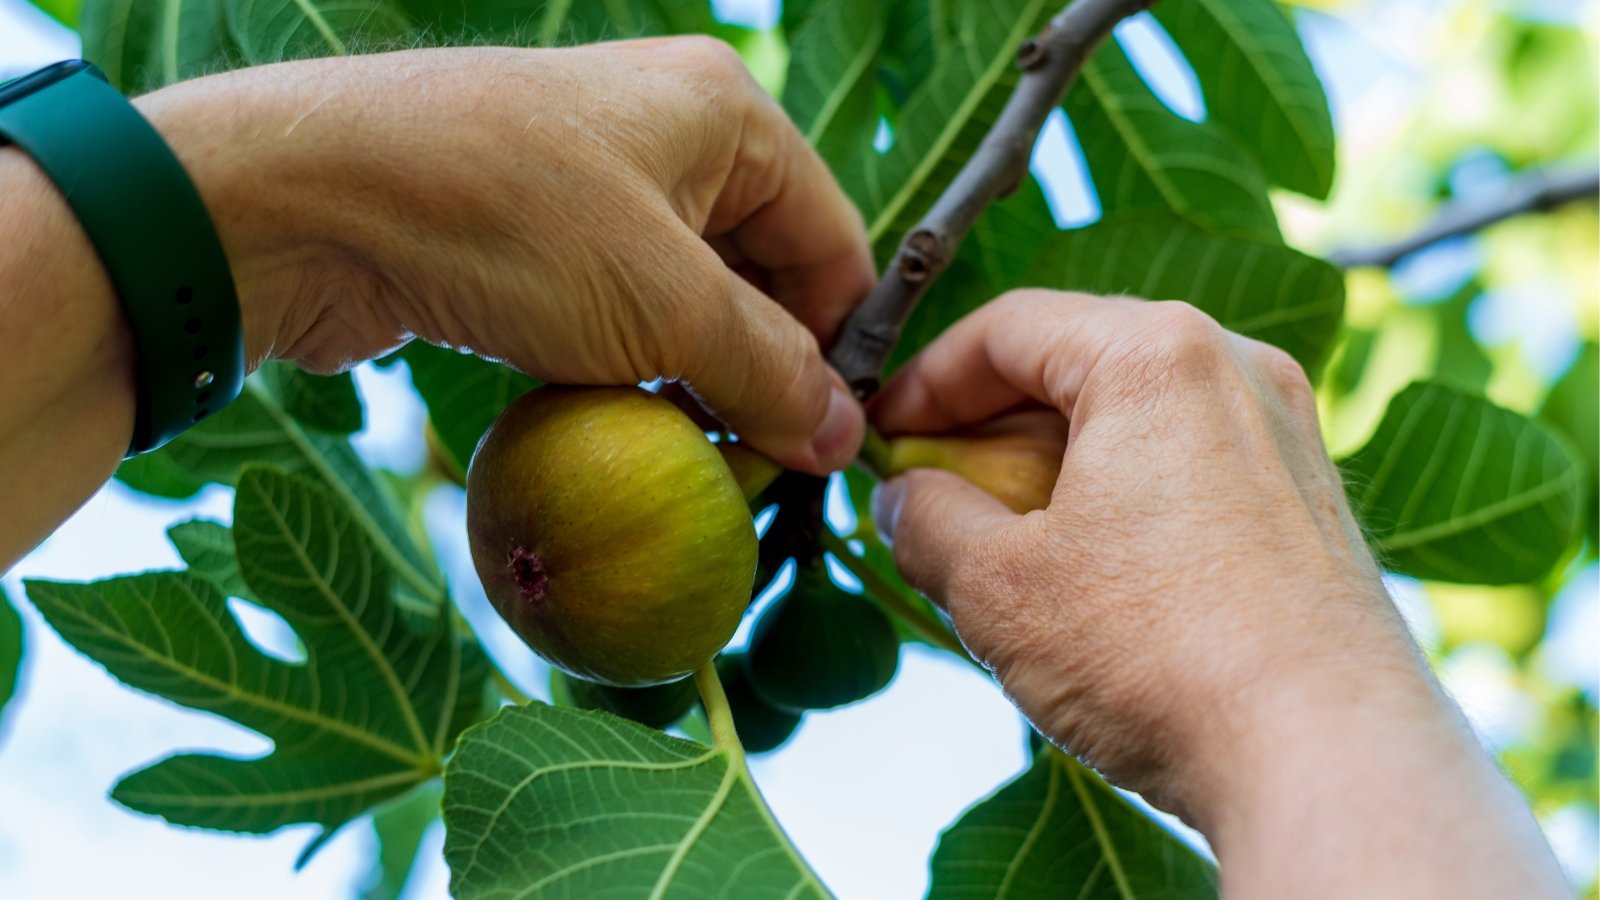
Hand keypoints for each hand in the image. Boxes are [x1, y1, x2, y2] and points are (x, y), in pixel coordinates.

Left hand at [135, 40, 872, 472]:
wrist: (307, 201)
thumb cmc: (508, 224)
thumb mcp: (667, 306)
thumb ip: (769, 374)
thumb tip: (843, 441)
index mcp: (726, 116)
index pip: (831, 241)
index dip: (839, 346)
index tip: (830, 444)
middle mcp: (668, 136)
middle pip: (761, 275)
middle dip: (763, 371)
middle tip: (759, 465)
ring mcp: (592, 187)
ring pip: (685, 302)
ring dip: (693, 381)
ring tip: (692, 455)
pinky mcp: (530, 239)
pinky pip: (614, 313)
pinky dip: (627, 371)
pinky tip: (618, 426)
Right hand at [869, 291, 1567, 896]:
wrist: (1326, 762)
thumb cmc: (1163, 659)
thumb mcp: (997, 586)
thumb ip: (924, 519)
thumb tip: (901, 499)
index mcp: (1155, 355)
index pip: (1007, 328)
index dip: (924, 382)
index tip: (881, 436)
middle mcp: (1237, 369)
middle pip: (1076, 365)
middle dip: (984, 430)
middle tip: (927, 492)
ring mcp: (1285, 436)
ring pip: (1133, 420)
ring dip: (1049, 470)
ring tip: (998, 545)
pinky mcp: (1308, 504)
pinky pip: (1186, 468)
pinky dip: (1118, 499)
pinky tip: (1083, 577)